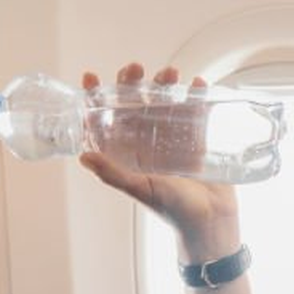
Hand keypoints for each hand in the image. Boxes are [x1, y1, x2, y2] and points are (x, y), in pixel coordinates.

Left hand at [79, 63, 241, 259]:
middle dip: (133, 82)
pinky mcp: (197, 139)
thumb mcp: (141, 189)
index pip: (106, 120)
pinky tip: (198, 83)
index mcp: (127, 153)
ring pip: (164, 101)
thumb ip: (114, 173)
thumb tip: (82, 156)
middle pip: (135, 103)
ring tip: (171, 73)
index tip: (90, 77)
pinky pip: (194, 110)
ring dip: (165, 84)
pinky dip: (196, 95)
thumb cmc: (173, 211)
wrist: (211, 224)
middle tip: (136, 68)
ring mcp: (172, 139)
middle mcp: (146, 143)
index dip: (95, 98)